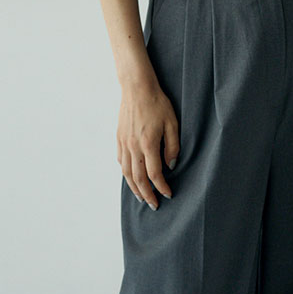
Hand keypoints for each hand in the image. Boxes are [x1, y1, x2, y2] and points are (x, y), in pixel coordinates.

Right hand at [117, 76, 179, 210]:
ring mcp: (124, 143)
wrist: (137, 88)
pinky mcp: (119, 138)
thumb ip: (173, 146)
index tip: (168, 194)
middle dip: (147, 195)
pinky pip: (121, 161)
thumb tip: (170, 166)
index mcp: (148, 144)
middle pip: (138, 179)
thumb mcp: (172, 123)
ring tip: (141, 197)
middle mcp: (133, 147)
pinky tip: (131, 177)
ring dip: (134, 188)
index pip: (154, 174)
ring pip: (127, 173)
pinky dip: (126, 173)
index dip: (162, 187)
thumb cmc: (157, 103)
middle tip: (154, 205)